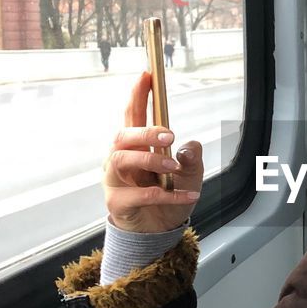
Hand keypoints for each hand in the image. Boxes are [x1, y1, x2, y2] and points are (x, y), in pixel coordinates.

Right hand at [103, 71, 203, 232]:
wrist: (159, 232)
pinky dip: (167, 196)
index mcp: (136, 146)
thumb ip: (192, 159)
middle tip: (170, 136)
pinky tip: (189, 196)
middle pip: (122, 135)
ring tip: (173, 168)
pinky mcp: (117, 202)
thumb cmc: (170, 196)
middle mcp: (120, 158)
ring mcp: (114, 180)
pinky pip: (139, 195)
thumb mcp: (191, 175)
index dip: (137, 95)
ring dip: (149, 160)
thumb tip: (188, 148)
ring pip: (121, 160)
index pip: (132, 115)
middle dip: (145, 131)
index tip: (146, 75)